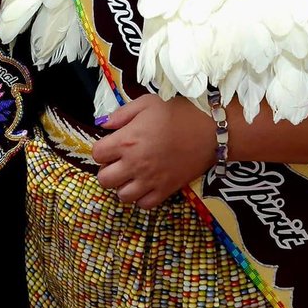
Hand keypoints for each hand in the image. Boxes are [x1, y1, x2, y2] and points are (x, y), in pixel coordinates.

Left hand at [91, 93, 216, 208]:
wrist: (211, 130)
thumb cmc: (178, 112)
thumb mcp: (147, 103)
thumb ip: (122, 113)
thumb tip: (104, 124)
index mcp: (127, 141)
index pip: (97, 154)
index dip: (102, 149)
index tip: (111, 145)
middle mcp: (135, 164)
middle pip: (104, 179)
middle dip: (107, 170)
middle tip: (118, 162)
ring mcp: (150, 180)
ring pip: (122, 196)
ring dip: (122, 186)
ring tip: (131, 175)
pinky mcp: (166, 190)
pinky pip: (144, 205)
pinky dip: (141, 198)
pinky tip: (146, 185)